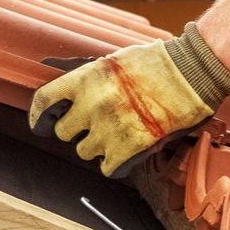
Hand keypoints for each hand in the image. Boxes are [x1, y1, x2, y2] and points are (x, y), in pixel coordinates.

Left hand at [29, 25, 229, 177]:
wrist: (190, 73)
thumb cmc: (154, 63)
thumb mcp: (112, 61)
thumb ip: (86, 78)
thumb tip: (63, 88)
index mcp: (85, 78)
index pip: (44, 101)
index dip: (38, 116)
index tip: (41, 124)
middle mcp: (92, 103)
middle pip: (63, 132)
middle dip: (76, 130)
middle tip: (94, 124)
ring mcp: (109, 127)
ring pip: (85, 151)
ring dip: (98, 146)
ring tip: (118, 132)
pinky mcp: (129, 148)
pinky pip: (107, 168)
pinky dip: (115, 163)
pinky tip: (126, 149)